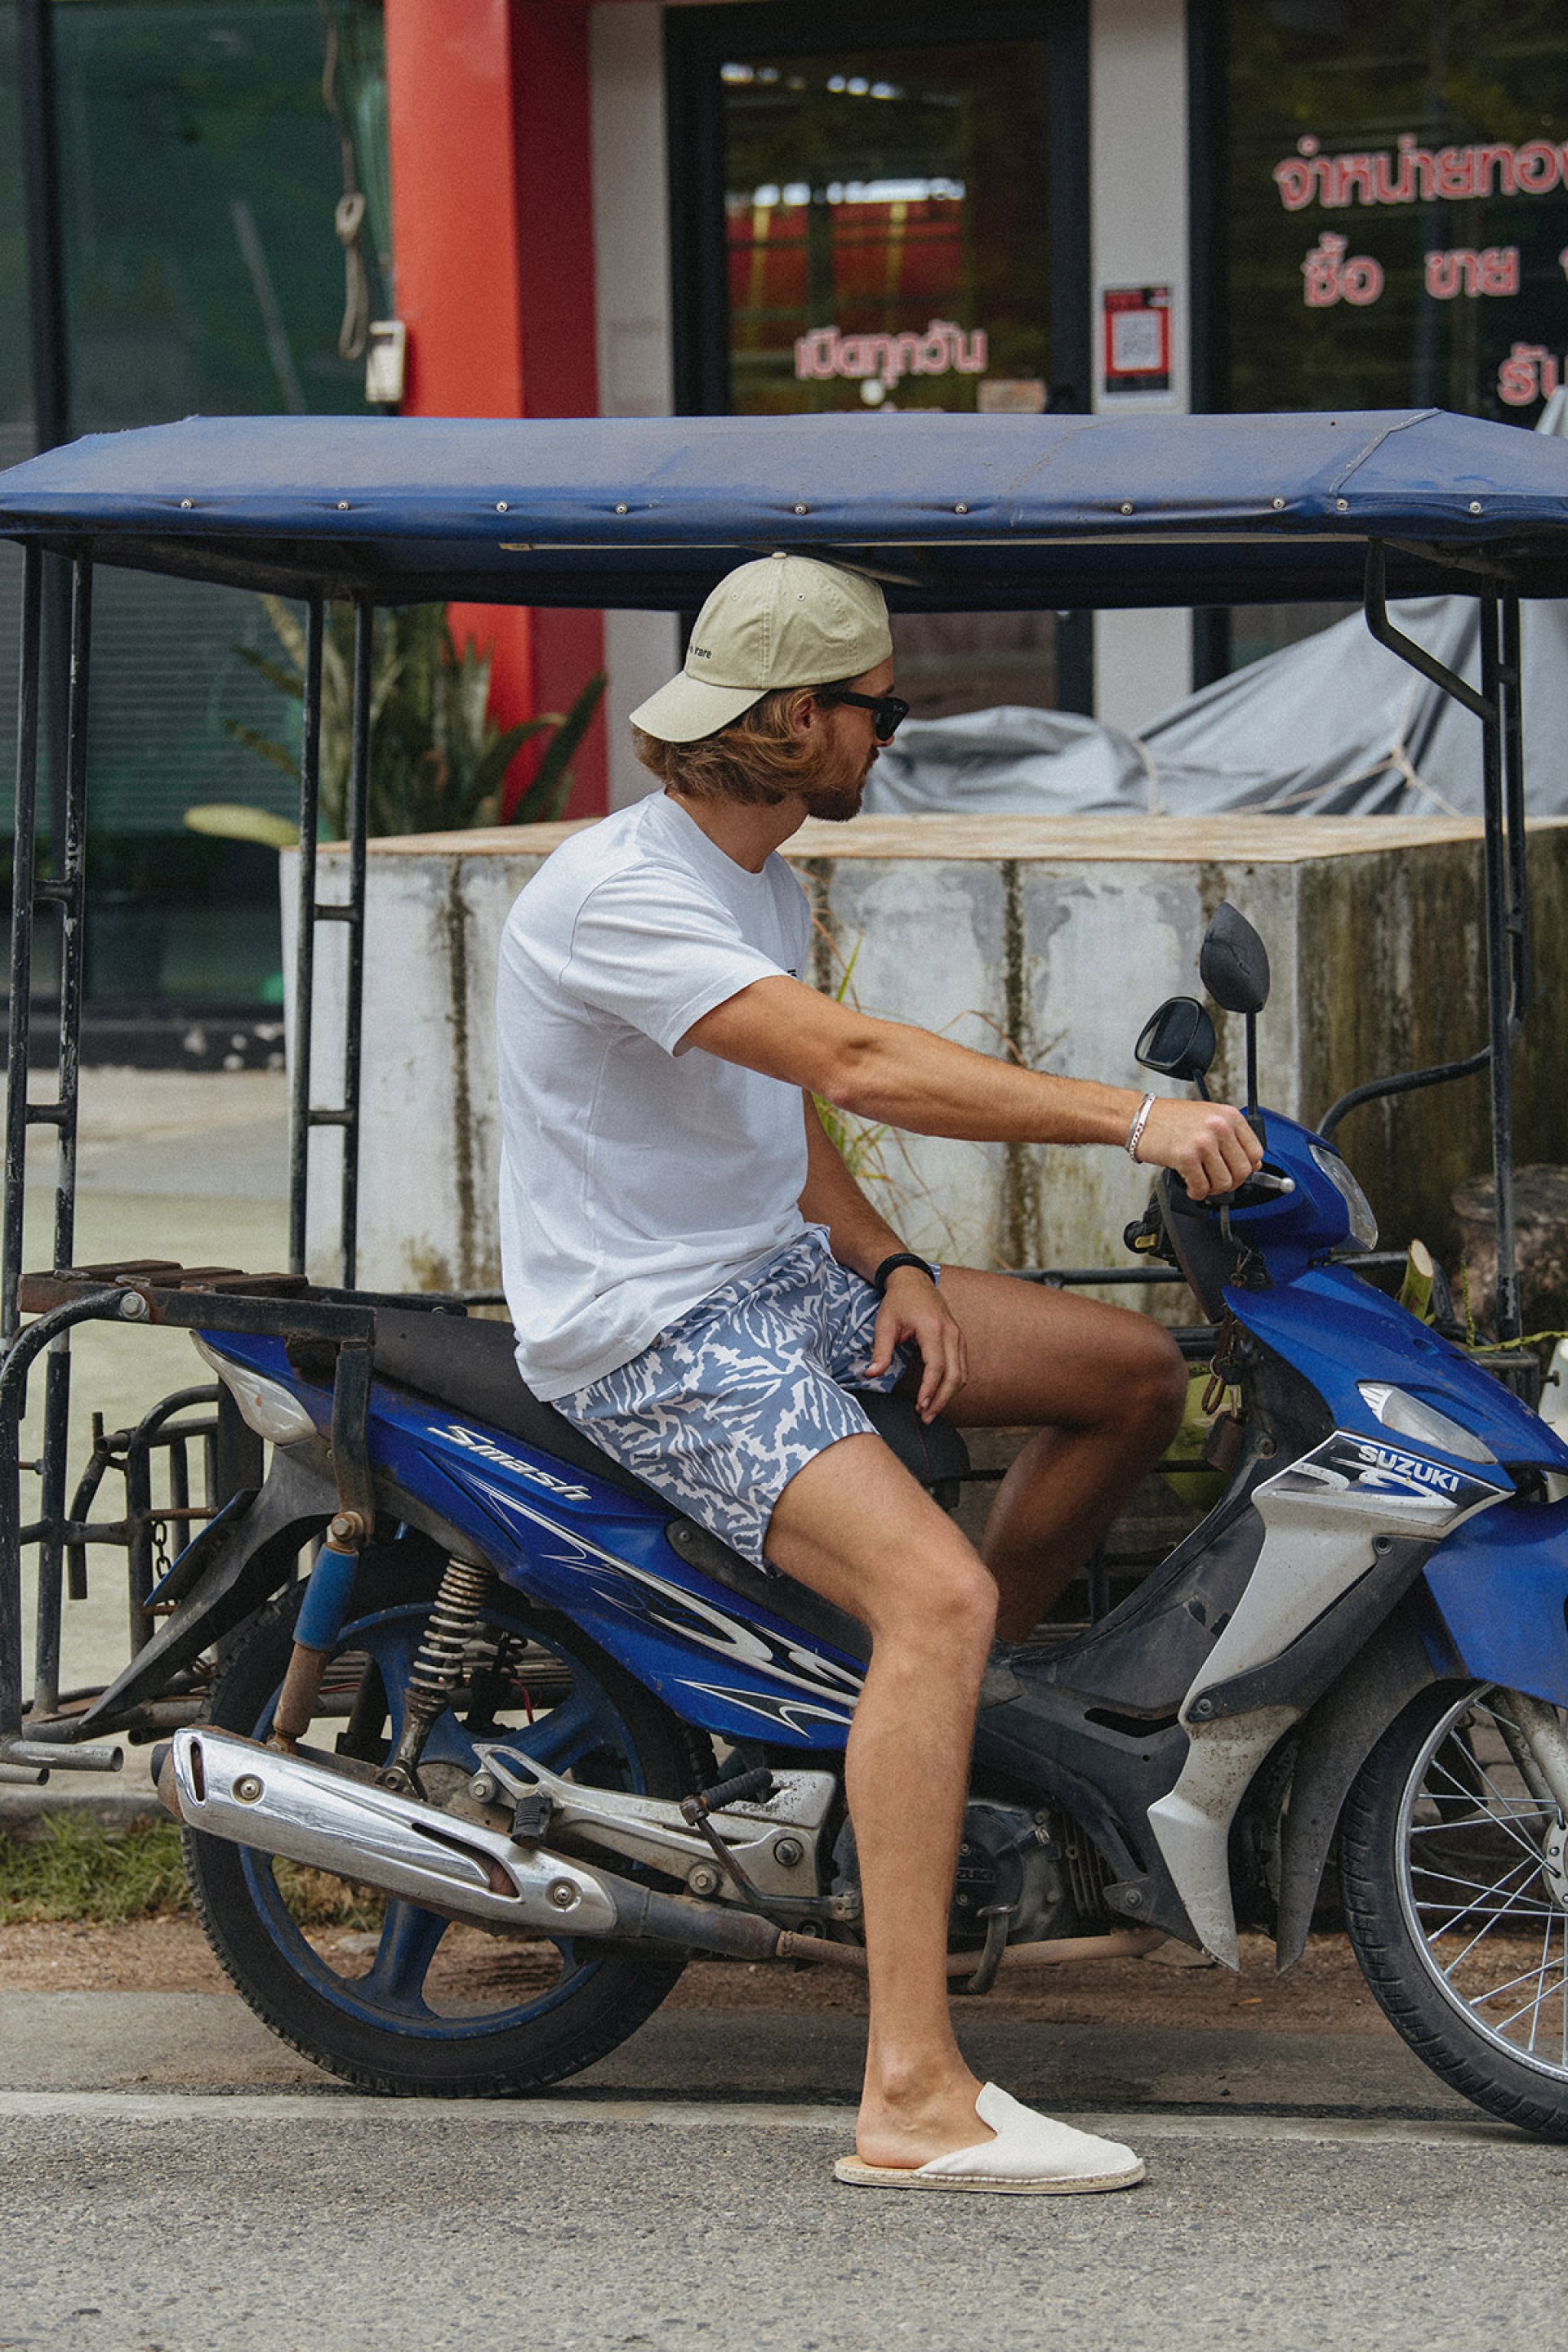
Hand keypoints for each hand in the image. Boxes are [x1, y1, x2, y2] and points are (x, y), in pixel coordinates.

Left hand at [866, 1265, 967, 1422]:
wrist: (913, 1280)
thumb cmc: (898, 1301)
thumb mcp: (884, 1323)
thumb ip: (880, 1351)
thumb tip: (871, 1374)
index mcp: (933, 1328)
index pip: (937, 1366)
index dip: (930, 1389)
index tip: (920, 1406)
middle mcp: (951, 1332)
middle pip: (956, 1375)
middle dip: (942, 1400)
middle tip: (926, 1417)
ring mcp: (958, 1335)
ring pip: (963, 1374)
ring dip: (948, 1395)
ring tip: (929, 1411)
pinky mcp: (959, 1339)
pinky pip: (962, 1367)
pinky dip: (952, 1384)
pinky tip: (936, 1395)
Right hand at [1136, 1098, 1262, 1200]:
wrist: (1138, 1117)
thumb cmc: (1170, 1118)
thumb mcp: (1208, 1117)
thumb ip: (1232, 1137)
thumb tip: (1253, 1164)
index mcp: (1229, 1116)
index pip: (1256, 1152)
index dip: (1247, 1168)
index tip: (1235, 1172)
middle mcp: (1219, 1127)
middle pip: (1243, 1171)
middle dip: (1230, 1182)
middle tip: (1216, 1181)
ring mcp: (1203, 1142)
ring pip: (1224, 1182)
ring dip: (1212, 1189)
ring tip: (1201, 1183)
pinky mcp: (1186, 1157)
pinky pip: (1202, 1187)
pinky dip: (1196, 1192)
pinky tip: (1190, 1185)